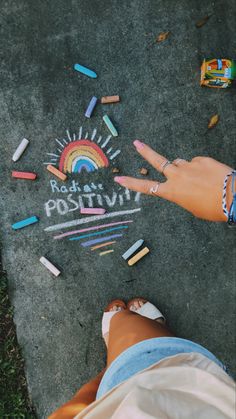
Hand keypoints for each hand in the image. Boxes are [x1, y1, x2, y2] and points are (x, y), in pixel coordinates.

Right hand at [114, 141, 232, 221]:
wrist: (233, 196)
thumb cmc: (212, 208)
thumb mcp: (193, 207)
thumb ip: (183, 194)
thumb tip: (184, 183)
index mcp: (172, 192)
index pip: (146, 187)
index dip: (131, 183)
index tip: (118, 179)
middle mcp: (177, 176)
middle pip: (157, 161)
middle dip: (145, 151)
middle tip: (136, 143)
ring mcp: (189, 165)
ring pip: (180, 164)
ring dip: (184, 169)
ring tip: (198, 179)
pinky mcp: (201, 159)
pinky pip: (196, 163)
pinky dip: (200, 169)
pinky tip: (210, 176)